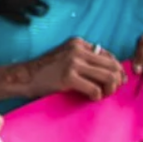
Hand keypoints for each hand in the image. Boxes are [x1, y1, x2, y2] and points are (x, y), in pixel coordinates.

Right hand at [0, 38, 124, 102]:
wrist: (24, 77)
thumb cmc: (46, 70)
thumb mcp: (66, 57)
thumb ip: (85, 59)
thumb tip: (111, 70)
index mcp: (79, 43)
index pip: (109, 55)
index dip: (117, 70)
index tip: (118, 81)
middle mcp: (78, 50)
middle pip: (112, 66)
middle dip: (117, 80)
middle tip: (112, 91)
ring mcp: (73, 62)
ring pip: (108, 77)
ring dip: (110, 89)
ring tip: (103, 95)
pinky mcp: (68, 76)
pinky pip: (94, 89)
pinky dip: (97, 96)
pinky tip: (92, 98)